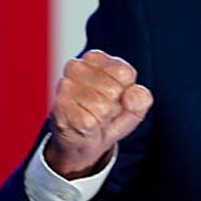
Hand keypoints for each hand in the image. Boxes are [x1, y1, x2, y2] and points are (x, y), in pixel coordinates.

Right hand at [45, 49, 152, 178]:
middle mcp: (77, 67)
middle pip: (113, 90)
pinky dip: (92, 128)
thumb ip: (142, 98)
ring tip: (93, 117)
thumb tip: (130, 97)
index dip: (126, 91)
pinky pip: (89, 121)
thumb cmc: (108, 117)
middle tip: (103, 110)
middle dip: (114, 106)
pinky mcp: (59, 107)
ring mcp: (65, 86)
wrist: (82, 141)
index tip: (117, 96)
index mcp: (97, 59)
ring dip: (102, 118)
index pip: (125, 73)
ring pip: (102, 107)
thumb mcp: (135, 107)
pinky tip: (83, 125)